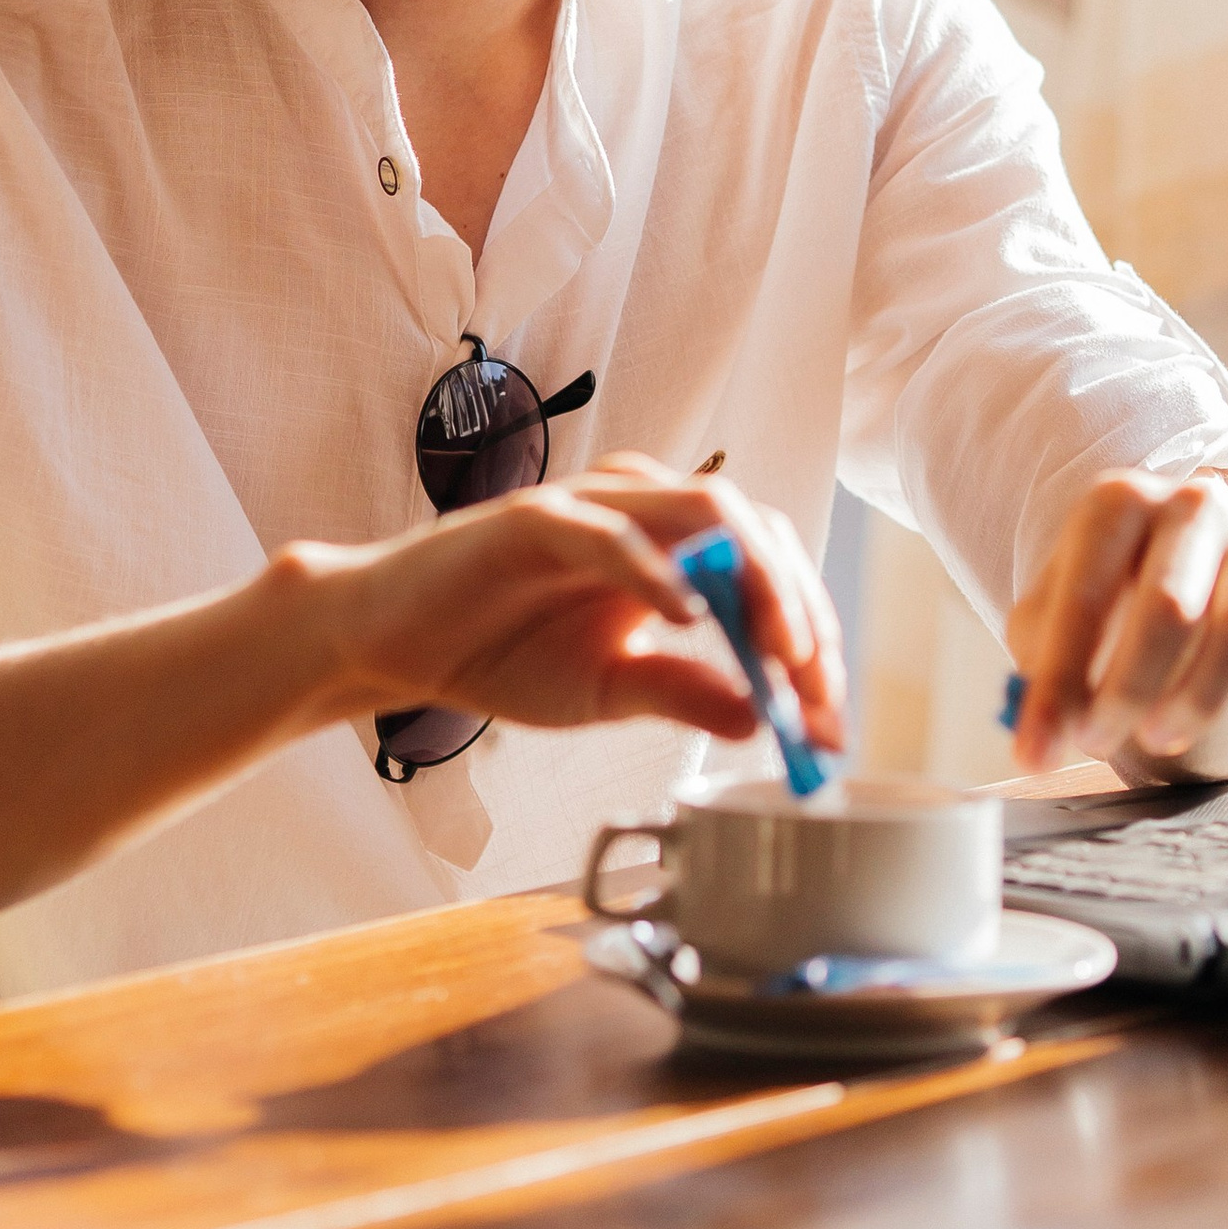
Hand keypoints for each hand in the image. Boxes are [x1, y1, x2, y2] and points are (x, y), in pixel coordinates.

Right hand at [276, 454, 848, 752]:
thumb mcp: (607, 693)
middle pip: (755, 528)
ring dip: (754, 578)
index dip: (813, 637)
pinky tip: (684, 618)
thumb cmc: (501, 652)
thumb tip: (765, 720)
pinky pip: (610, 534)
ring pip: (704, 509)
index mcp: (672, 549)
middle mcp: (644, 511)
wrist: (395, 643)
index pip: (769, 570)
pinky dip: (655, 569)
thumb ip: (684, 696)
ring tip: (779, 651)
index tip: (831, 717)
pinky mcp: (534, 519)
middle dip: (800, 609)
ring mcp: (593, 507)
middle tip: (818, 686)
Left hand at [1004, 470, 1227, 777]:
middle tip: (1098, 742)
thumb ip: (1041, 665)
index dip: (1059, 679)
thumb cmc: (1109, 601)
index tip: (1035, 751)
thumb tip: (1041, 732)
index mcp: (1120, 501)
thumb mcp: (1056, 614)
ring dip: (1197, 701)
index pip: (1087, 593)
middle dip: (1127, 692)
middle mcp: (1195, 504)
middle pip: (1169, 609)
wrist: (1186, 569)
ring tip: (1159, 736)